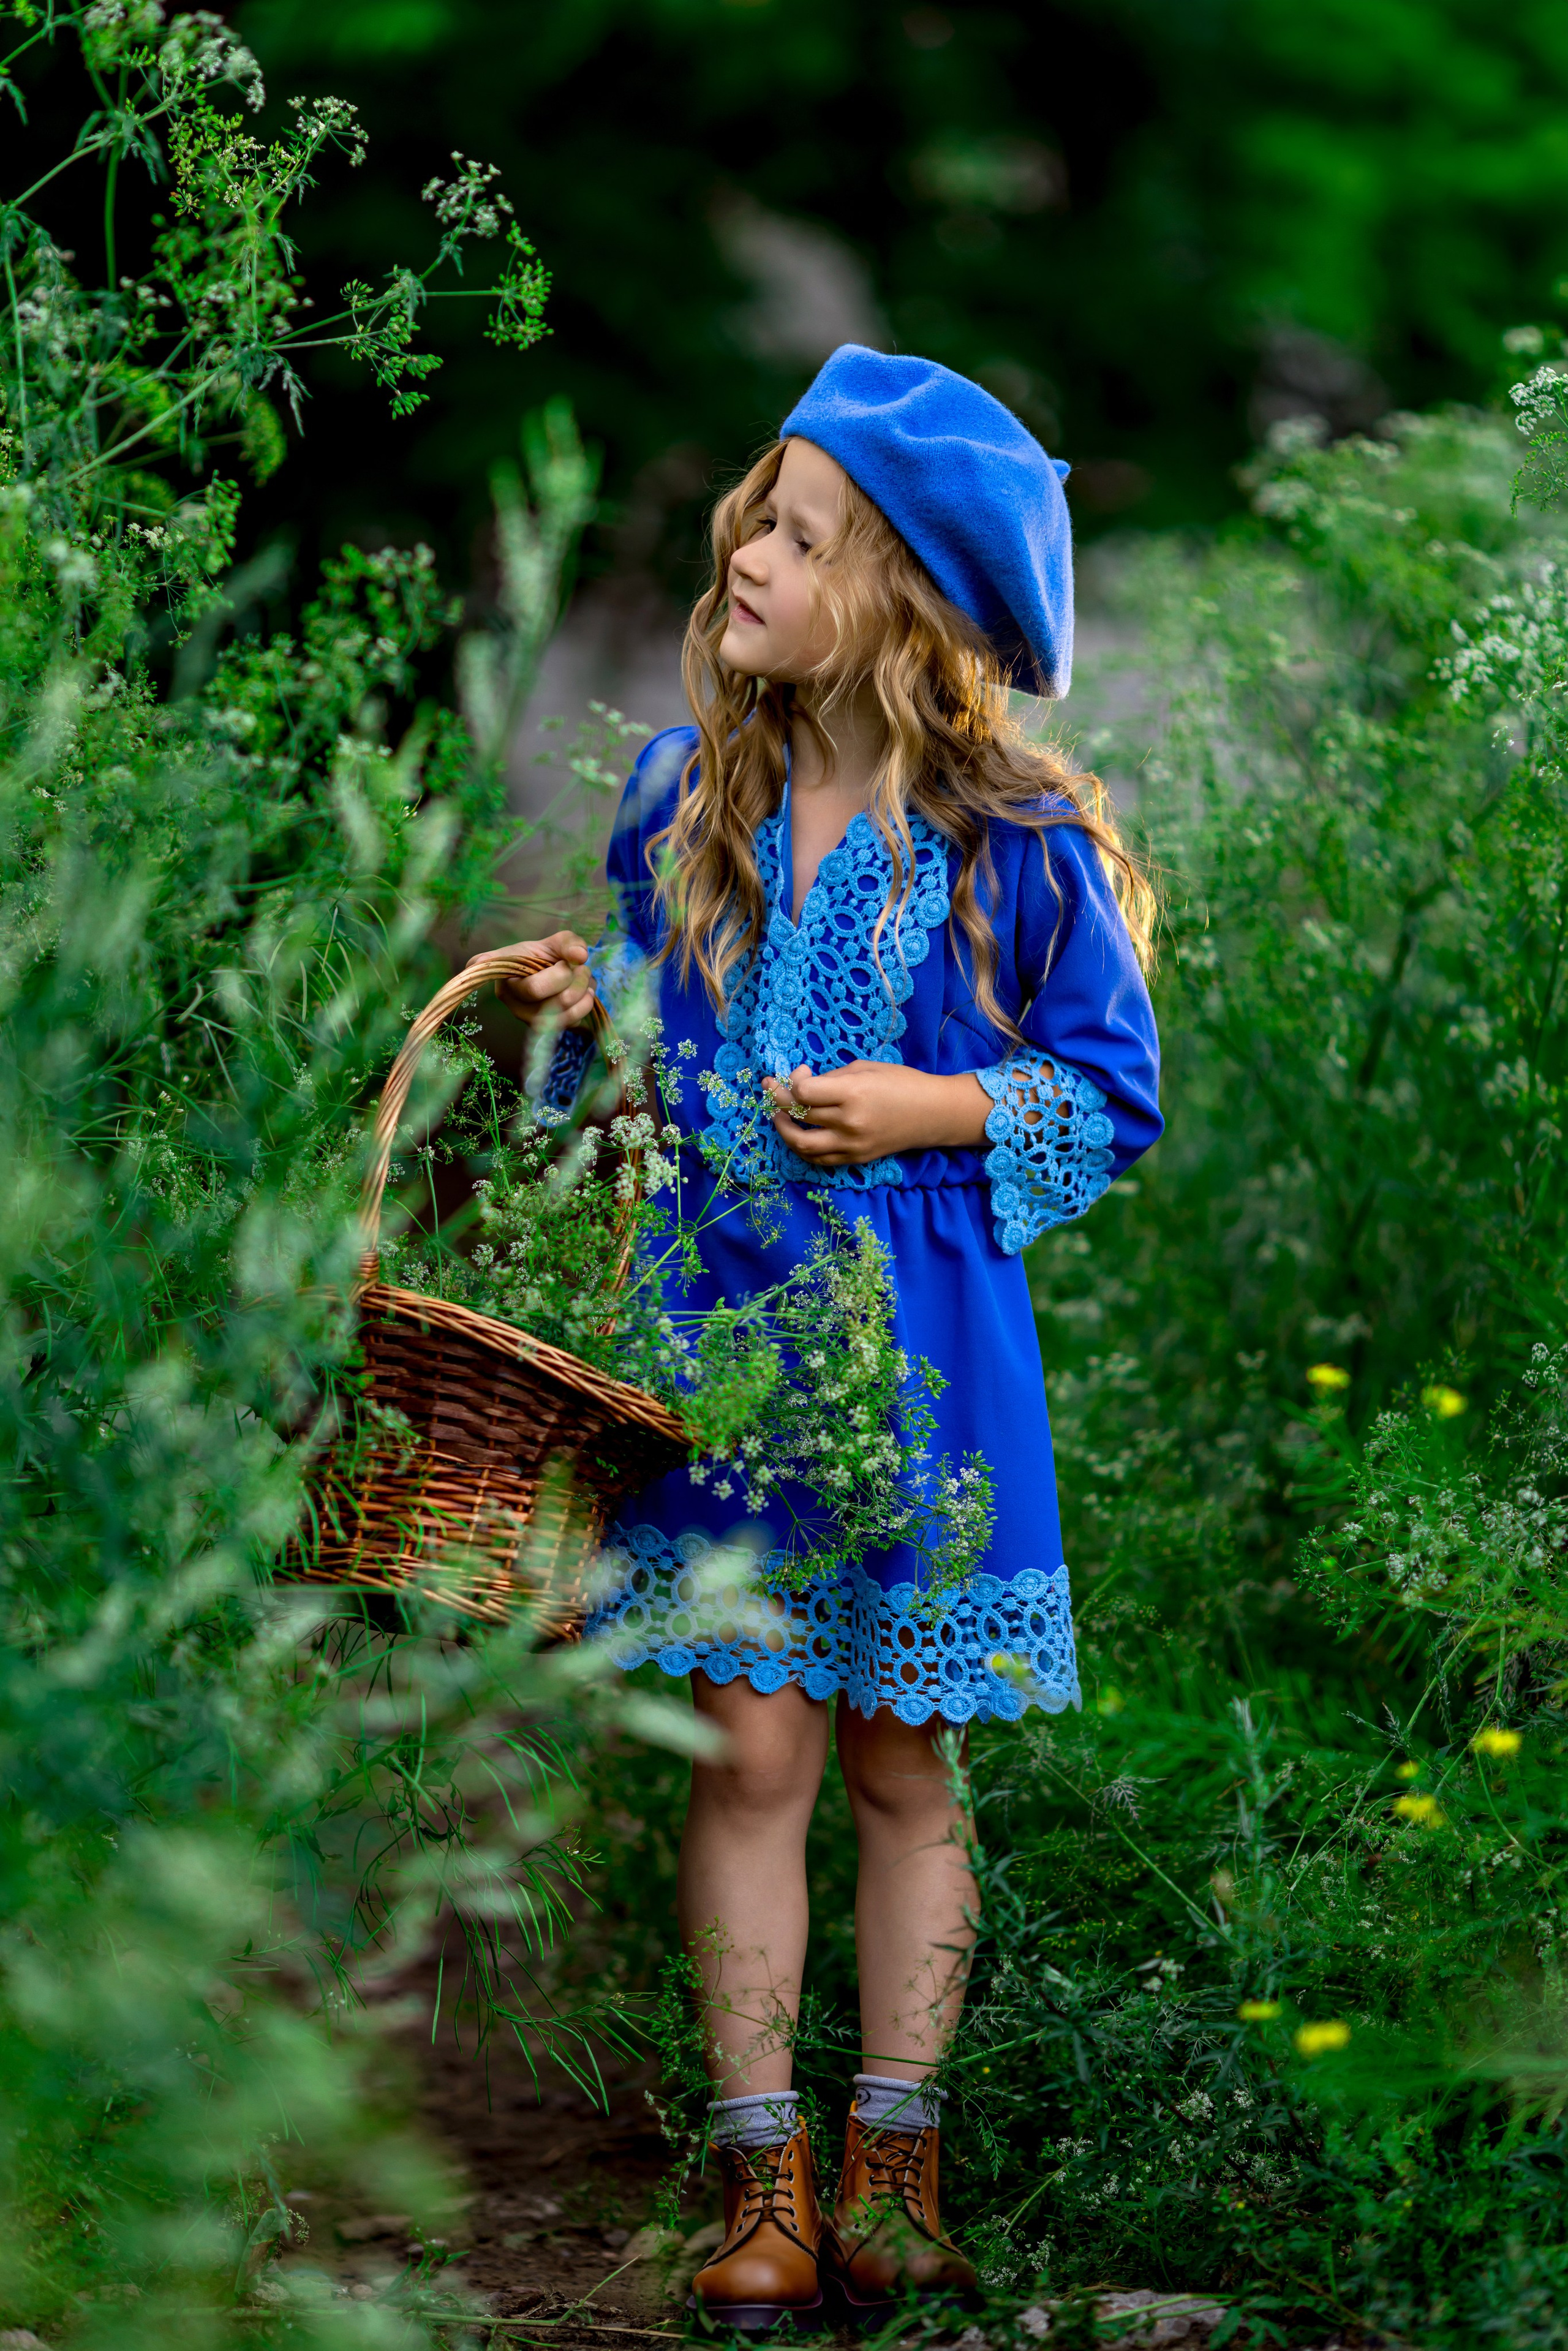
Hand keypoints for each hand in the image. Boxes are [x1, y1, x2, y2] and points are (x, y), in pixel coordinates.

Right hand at [467, 930, 596, 1026]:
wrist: (547, 970)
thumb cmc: (545, 954)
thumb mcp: (554, 941)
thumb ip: (568, 942)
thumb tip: (580, 956)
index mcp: (506, 977)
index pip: (534, 988)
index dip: (558, 976)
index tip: (564, 962)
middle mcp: (512, 1003)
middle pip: (552, 1003)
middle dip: (576, 982)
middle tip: (582, 968)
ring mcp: (527, 1018)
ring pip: (563, 1016)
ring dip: (583, 995)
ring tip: (585, 980)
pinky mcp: (545, 1029)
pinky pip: (571, 1023)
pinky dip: (584, 1006)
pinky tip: (583, 993)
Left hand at [765, 1060, 990, 1168]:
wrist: (932, 1114)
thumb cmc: (901, 1083)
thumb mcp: (865, 1068)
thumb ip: (831, 1077)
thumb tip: (803, 1084)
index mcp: (853, 1093)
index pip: (803, 1093)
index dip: (793, 1081)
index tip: (800, 1073)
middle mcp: (849, 1122)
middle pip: (798, 1115)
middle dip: (778, 1100)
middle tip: (772, 1089)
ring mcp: (851, 1145)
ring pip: (801, 1144)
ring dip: (783, 1129)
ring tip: (778, 1116)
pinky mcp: (855, 1158)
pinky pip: (818, 1158)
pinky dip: (802, 1147)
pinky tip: (798, 1134)